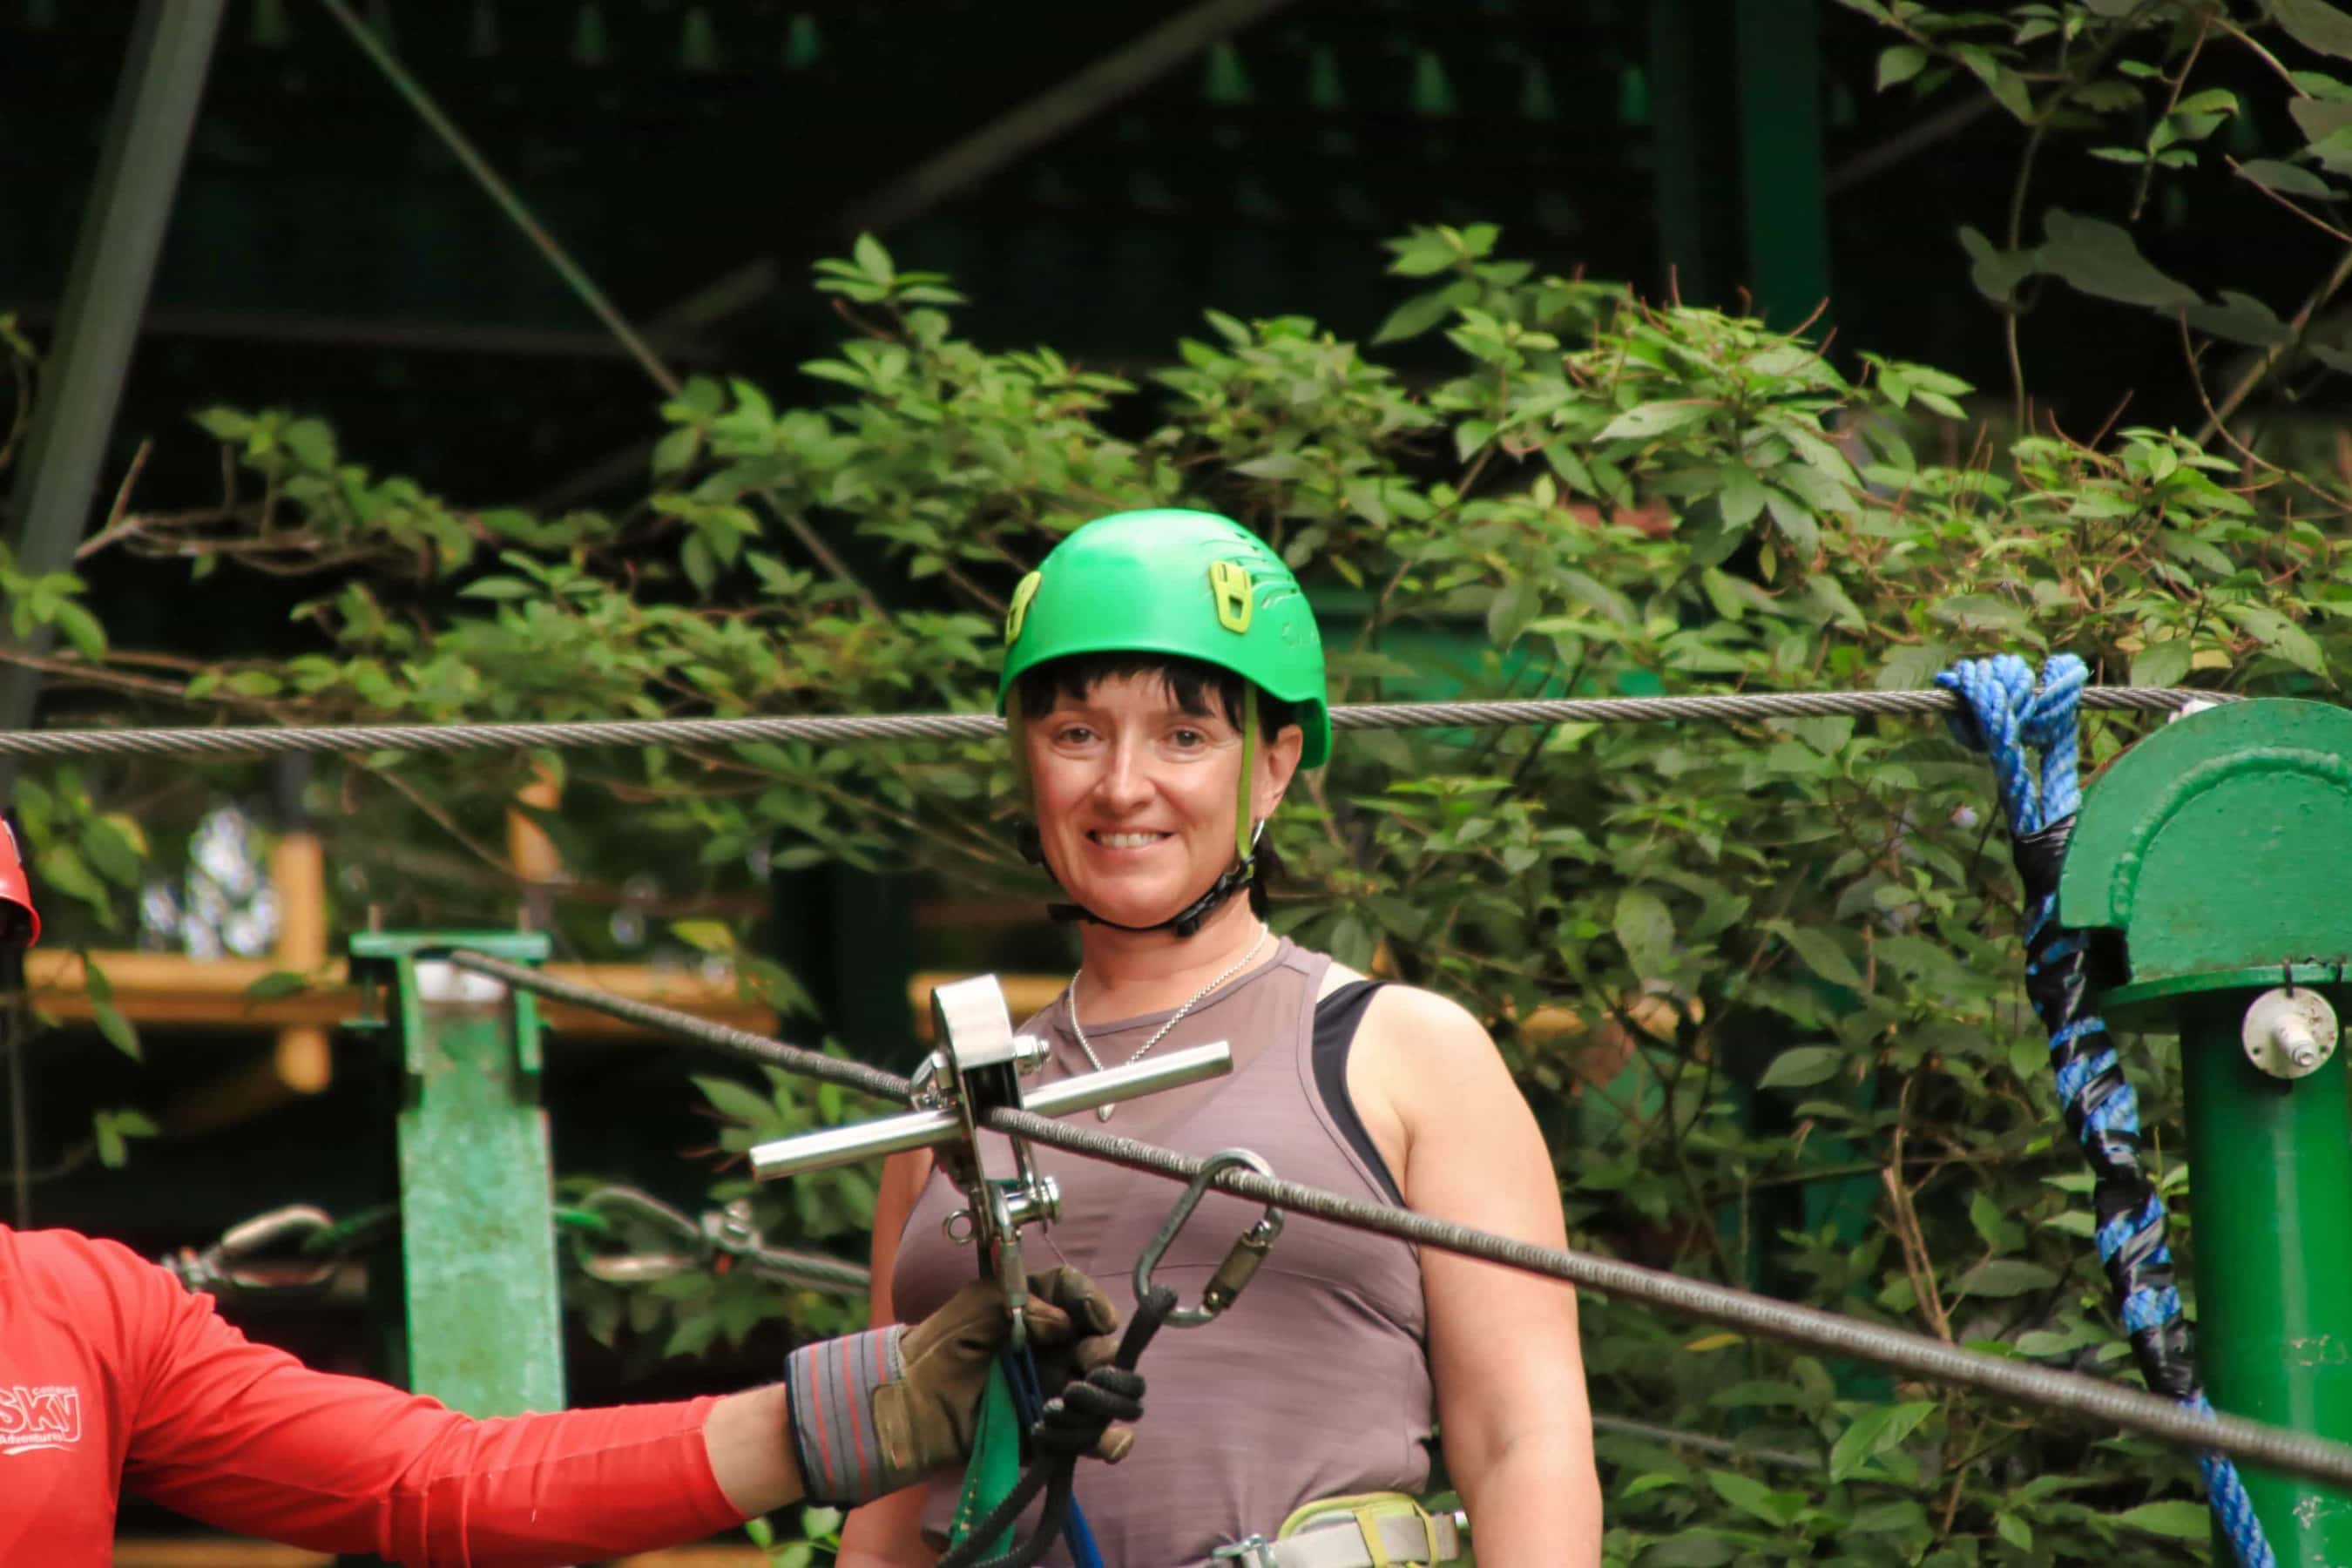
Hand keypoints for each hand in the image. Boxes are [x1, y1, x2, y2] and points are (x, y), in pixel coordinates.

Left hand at [878, 1266, 1127, 1474]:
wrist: (913, 1403)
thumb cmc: (942, 1344)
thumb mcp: (980, 1304)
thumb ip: (1026, 1305)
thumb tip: (1066, 1325)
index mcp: (1039, 1313)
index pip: (1080, 1299)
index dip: (1094, 1304)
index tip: (1098, 1319)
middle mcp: (1055, 1350)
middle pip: (1101, 1347)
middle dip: (1103, 1353)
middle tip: (1087, 1361)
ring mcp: (1057, 1393)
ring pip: (1106, 1394)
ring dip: (1107, 1396)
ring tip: (1083, 1401)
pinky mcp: (1052, 1433)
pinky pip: (1090, 1438)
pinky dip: (1108, 1440)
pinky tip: (1110, 1441)